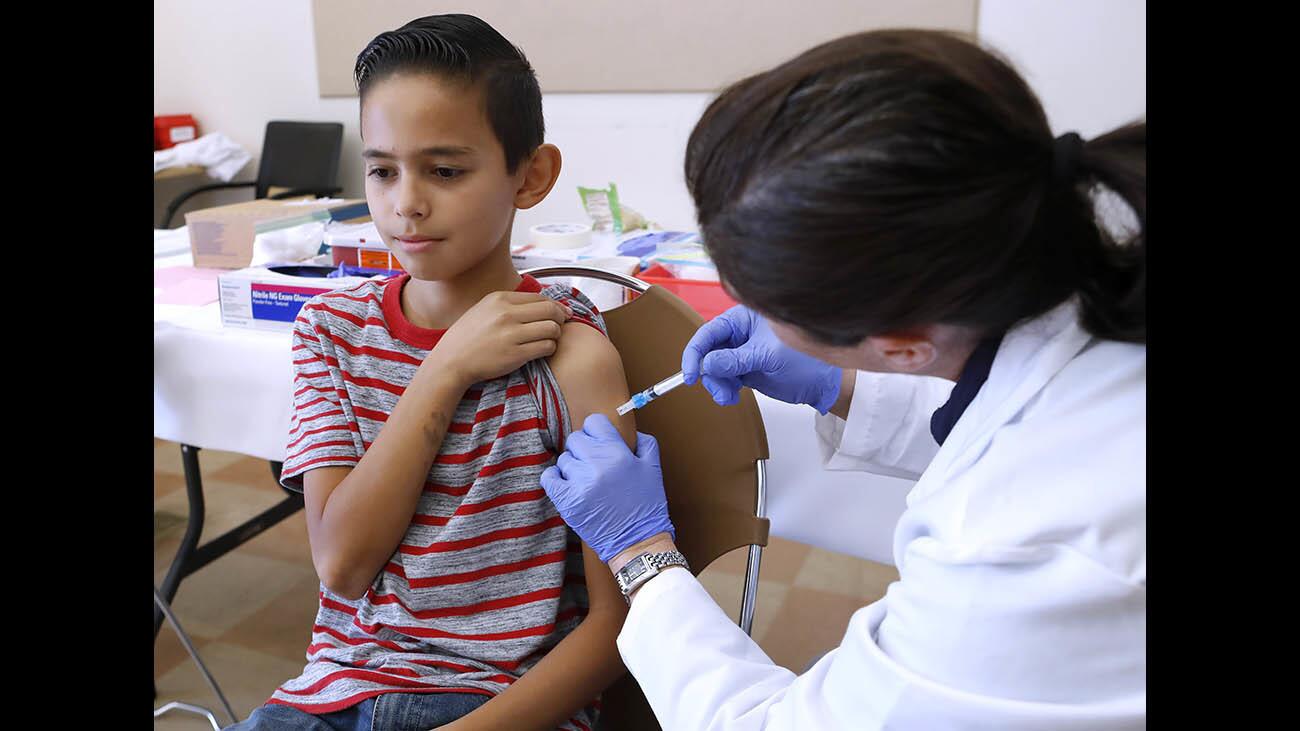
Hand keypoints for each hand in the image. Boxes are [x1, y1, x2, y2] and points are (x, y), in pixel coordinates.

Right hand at [428, 291, 570, 386]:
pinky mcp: (515, 354)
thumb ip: (509, 304)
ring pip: (552, 328)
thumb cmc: (468, 337)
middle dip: (561, 318)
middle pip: (550, 310)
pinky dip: (549, 348)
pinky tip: (542, 350)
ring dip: (555, 335)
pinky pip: (546, 347)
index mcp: (499, 299)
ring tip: (548, 339)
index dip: (556, 305)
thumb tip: (541, 303)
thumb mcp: (484, 309)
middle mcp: (506, 314)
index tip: (562, 313)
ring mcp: (511, 334)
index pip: (540, 297)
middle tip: (561, 325)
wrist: (451, 361)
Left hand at [539, 414, 673, 562]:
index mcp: (619, 453)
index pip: (594, 422)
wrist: (638, 542)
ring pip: (564, 459)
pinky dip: (555, 479)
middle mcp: (598, 464)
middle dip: (584, 449)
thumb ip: (645, 443)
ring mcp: (581, 483)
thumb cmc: (646, 507)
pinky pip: (549, 477)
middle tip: (593, 464)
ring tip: (586, 481)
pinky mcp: (568, 501)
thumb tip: (631, 431)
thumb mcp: (654, 469)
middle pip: (575, 439)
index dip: (596, 431)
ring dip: (573, 468)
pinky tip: (567, 485)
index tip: (598, 442)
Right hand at [681, 305, 841, 413]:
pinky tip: (731, 396)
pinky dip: (723, 389)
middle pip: (707, 351)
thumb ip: (736, 360)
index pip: (709, 332)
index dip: (696, 352)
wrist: (821, 383)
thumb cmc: (804, 360)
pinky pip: (723, 378)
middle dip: (708, 373)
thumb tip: (707, 363)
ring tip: (728, 397)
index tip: (691, 374)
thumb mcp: (767, 357)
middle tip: (718, 390)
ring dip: (716, 384)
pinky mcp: (744, 369)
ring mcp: (740, 353)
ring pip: (713, 368)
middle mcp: (739, 334)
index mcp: (744, 319)